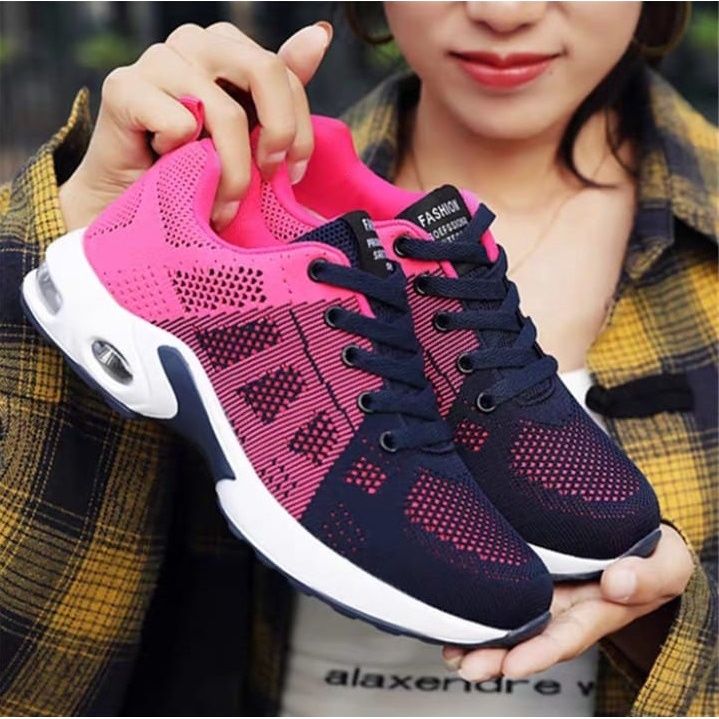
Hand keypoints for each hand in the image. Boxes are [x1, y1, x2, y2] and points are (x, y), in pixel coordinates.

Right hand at [59, 20, 331, 231]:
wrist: (132, 201)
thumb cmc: (195, 166)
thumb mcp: (250, 131)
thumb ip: (282, 88)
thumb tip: (321, 33)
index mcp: (228, 46)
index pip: (286, 73)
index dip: (299, 130)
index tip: (292, 175)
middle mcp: (194, 41)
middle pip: (264, 72)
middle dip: (277, 135)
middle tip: (266, 180)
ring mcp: (157, 59)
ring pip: (224, 113)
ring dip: (231, 172)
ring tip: (222, 204)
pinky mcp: (123, 87)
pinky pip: (179, 124)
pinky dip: (181, 158)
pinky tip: (166, 164)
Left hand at [443, 524, 692, 680]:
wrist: (634, 533)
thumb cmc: (652, 554)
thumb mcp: (667, 563)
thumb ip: (650, 575)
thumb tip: (617, 583)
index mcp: (598, 610)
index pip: (567, 635)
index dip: (541, 651)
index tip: (515, 664)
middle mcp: (565, 608)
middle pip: (530, 638)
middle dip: (499, 656)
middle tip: (468, 665)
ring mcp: (544, 591)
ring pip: (511, 620)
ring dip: (482, 639)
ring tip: (452, 651)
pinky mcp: (528, 569)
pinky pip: (502, 590)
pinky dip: (477, 606)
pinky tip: (452, 618)